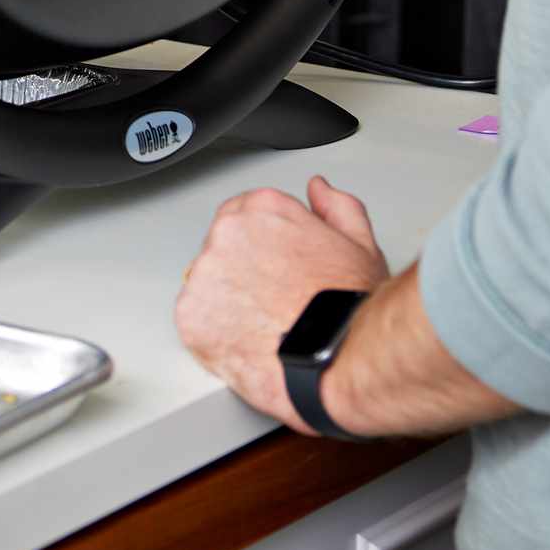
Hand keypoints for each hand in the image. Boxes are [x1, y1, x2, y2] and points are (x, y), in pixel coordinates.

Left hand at [175, 176, 390, 429]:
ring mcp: (204, 273)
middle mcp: (228, 233)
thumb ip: (335, 208)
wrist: (335, 360)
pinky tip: (248, 340)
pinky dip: (215, 332)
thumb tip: (319, 190)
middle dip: (244, 271)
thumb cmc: (347, 310)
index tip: (278, 268)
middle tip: (275, 300)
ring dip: (228, 301)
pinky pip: (195, 319)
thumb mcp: (360, 245)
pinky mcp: (189, 314)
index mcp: (263, 209)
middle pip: (224, 247)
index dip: (265, 246)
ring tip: (266, 324)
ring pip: (207, 283)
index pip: (246, 214)